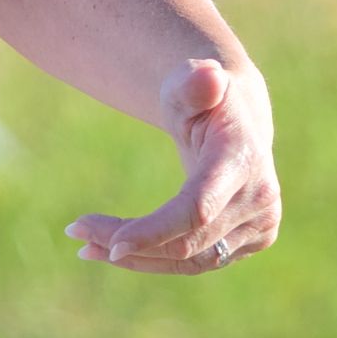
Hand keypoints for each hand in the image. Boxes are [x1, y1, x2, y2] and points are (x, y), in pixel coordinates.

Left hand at [63, 59, 280, 272]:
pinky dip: (154, 260)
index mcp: (243, 161)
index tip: (112, 244)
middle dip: (128, 241)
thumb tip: (207, 75)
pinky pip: (195, 262)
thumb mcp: (191, 81)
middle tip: (76, 232)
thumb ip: (194, 81)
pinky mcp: (248, 244)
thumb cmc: (203, 96)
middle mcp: (260, 201)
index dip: (156, 230)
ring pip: (189, 260)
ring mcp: (260, 227)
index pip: (197, 208)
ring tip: (86, 246)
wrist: (236, 121)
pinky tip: (111, 251)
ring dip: (137, 257)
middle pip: (186, 240)